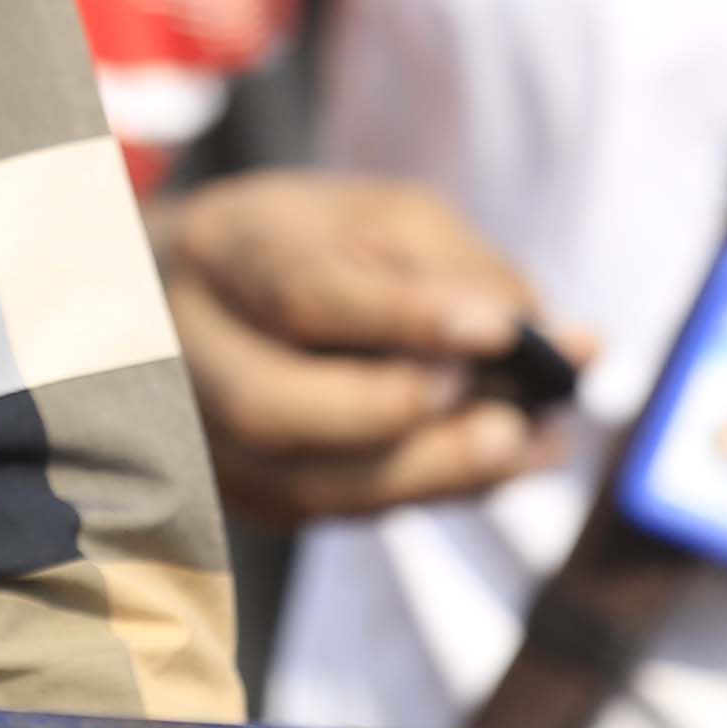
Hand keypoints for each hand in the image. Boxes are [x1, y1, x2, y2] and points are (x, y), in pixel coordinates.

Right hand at [149, 171, 585, 529]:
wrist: (176, 294)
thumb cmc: (298, 244)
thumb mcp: (372, 216)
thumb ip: (455, 267)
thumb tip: (550, 340)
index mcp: (218, 249)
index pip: (300, 291)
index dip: (404, 315)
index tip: (504, 328)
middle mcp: (182, 347)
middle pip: (271, 406)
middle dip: (400, 413)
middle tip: (507, 413)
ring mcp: (193, 434)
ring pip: (300, 483)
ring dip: (429, 474)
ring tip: (528, 446)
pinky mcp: (227, 494)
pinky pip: (326, 511)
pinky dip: (421, 492)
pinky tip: (497, 466)